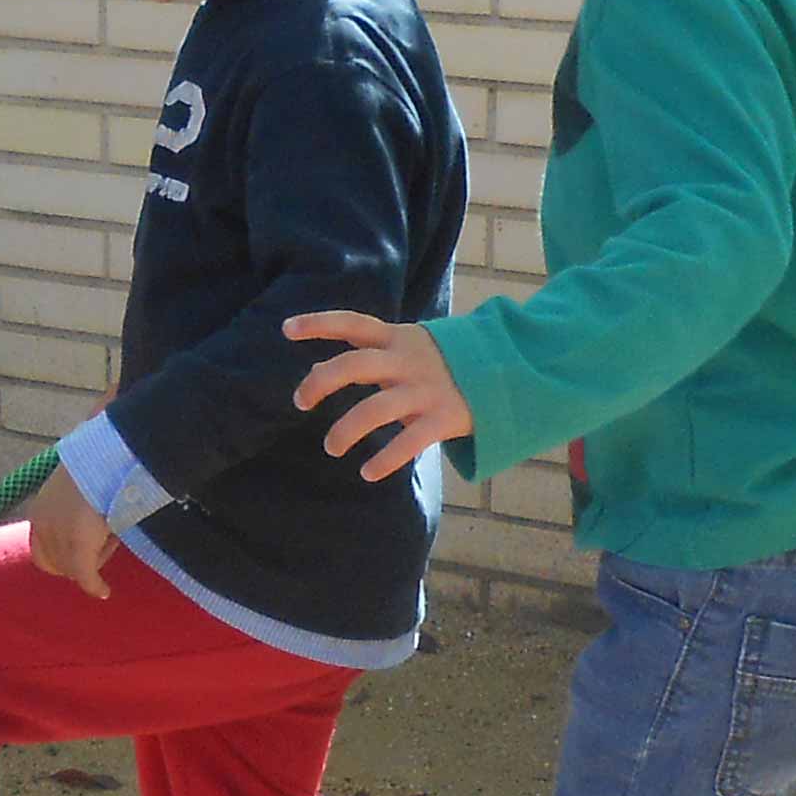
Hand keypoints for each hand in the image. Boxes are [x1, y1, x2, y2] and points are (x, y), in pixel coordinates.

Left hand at [24, 466, 118, 599]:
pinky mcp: (78, 547)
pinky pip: (86, 576)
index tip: (80, 557)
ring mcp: (59, 537)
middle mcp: (43, 526)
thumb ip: (74, 509)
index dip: (59, 559)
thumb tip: (91, 523)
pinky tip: (105, 592)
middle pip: (54, 564)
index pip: (41, 550)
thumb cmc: (100, 466)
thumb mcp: (79, 489)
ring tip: (113, 544)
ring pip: (73, 569)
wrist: (109, 457)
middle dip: (74, 565)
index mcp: (39, 511)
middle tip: (99, 555)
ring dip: (92, 564)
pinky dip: (95, 586)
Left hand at [286, 310, 472, 478]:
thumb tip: (317, 370)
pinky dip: (385, 460)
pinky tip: (368, 472)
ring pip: (374, 409)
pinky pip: (408, 442)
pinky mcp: (443, 418)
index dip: (319, 324)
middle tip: (301, 402)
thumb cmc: (445, 364)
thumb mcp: (411, 347)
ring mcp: (425, 389)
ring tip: (332, 448)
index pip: (352, 323)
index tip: (286, 330)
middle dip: (320, 382)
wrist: (509, 373)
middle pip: (353, 365)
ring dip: (346, 430)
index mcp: (398, 338)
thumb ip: (371, 355)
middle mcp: (407, 361)